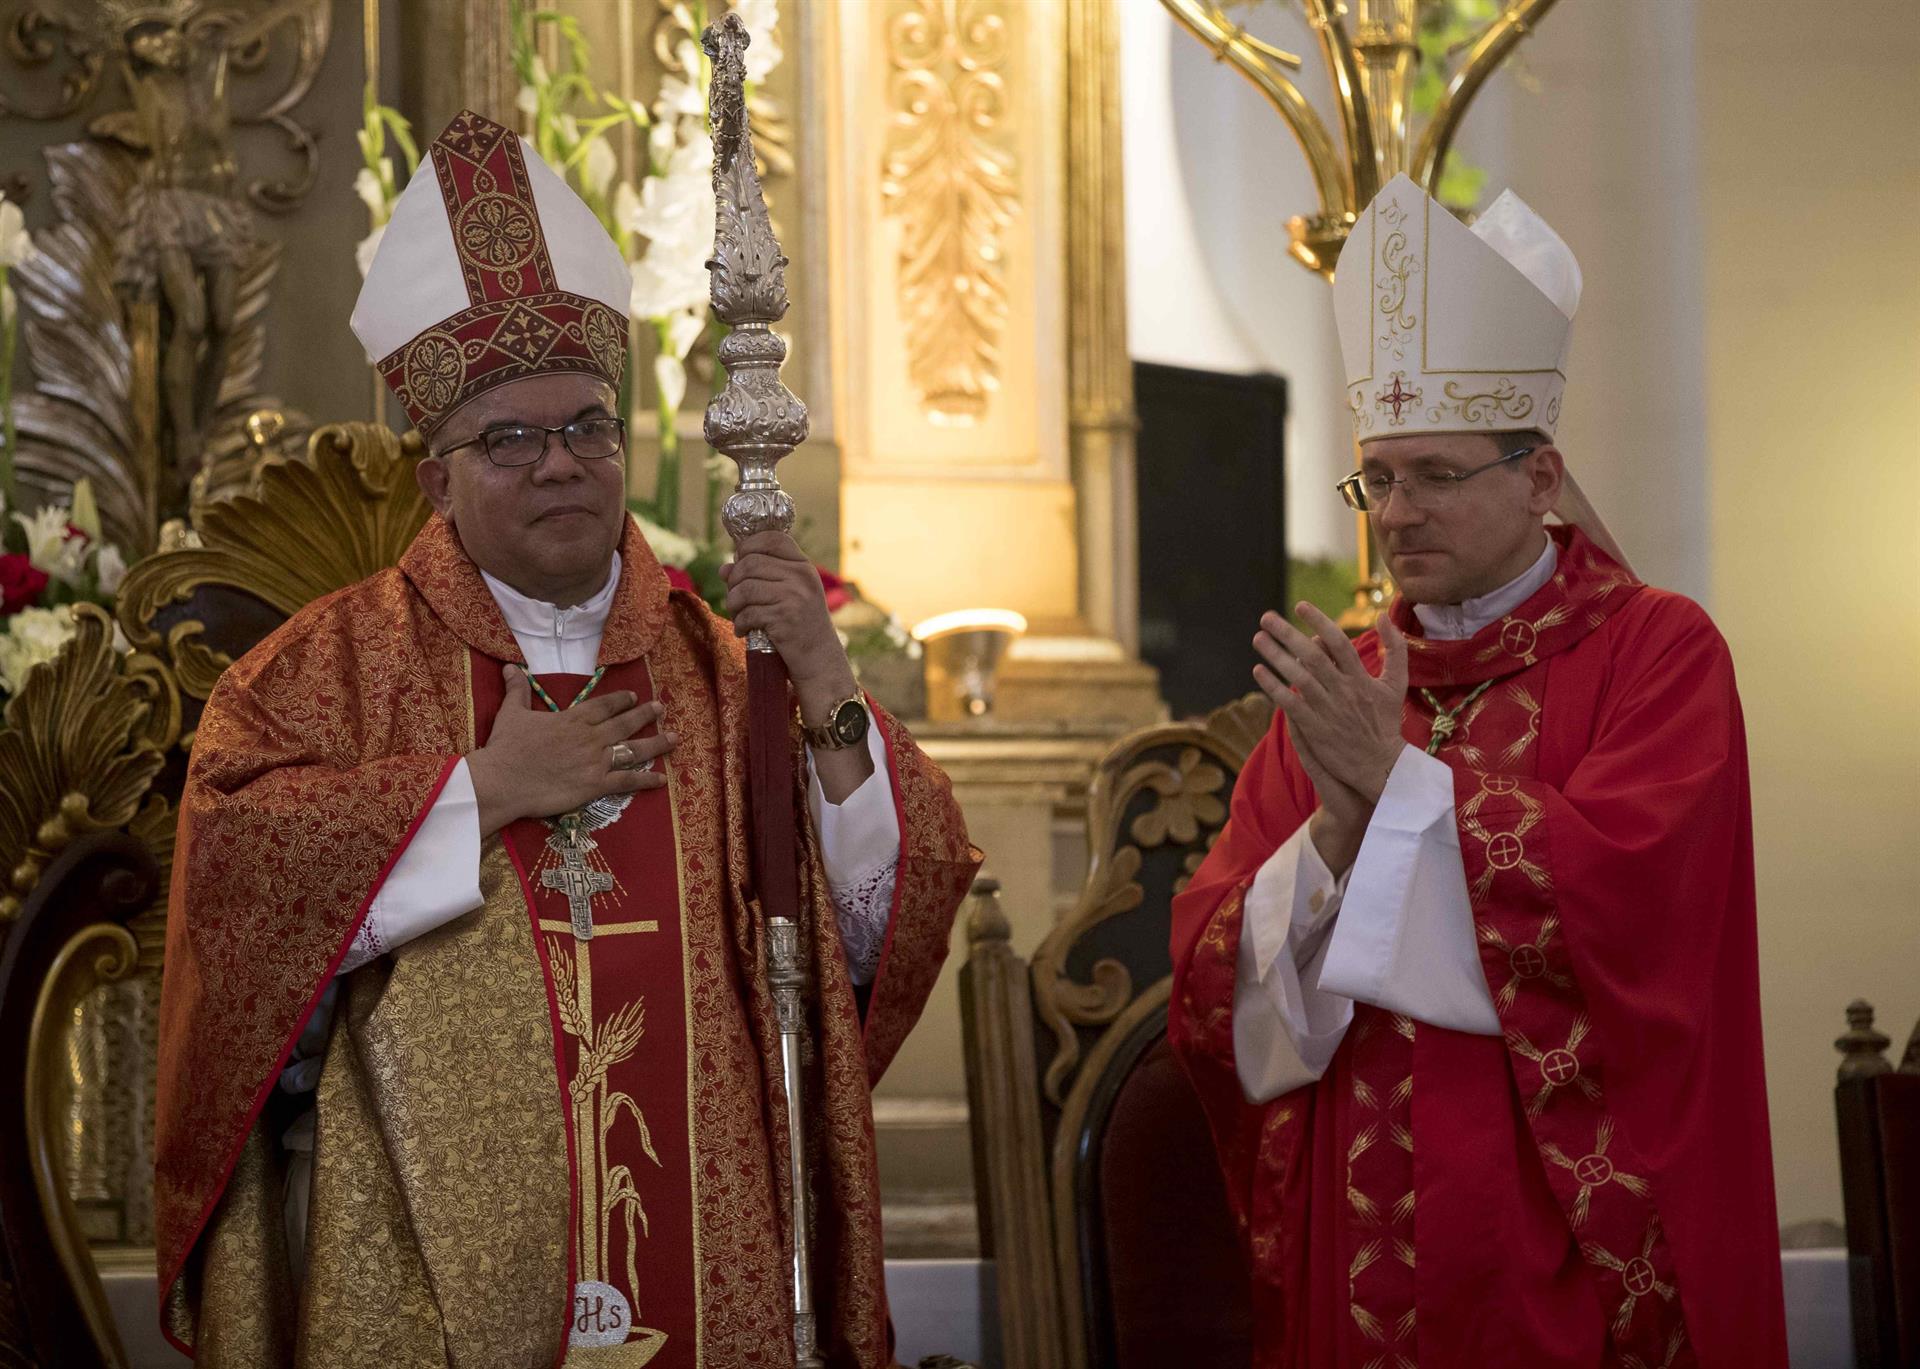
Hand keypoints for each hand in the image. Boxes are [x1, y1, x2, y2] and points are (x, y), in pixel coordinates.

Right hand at [468, 664, 676, 834]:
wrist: (502, 781)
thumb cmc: (505, 747)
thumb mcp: (511, 713)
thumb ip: (518, 690)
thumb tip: (511, 667)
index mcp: (572, 719)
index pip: (604, 706)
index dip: (621, 701)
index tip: (634, 697)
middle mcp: (590, 737)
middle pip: (625, 724)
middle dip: (646, 715)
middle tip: (662, 708)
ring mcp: (595, 761)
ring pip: (633, 750)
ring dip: (656, 744)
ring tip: (675, 738)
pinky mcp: (595, 785)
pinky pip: (627, 781)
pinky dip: (646, 780)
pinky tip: (662, 779)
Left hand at [719, 531, 856, 719]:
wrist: (820, 663)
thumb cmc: (800, 629)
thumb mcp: (787, 596)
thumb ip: (759, 578)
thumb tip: (724, 568)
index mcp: (803, 567)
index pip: (772, 538)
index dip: (748, 546)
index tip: (739, 562)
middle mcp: (802, 577)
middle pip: (751, 562)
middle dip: (734, 581)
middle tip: (735, 600)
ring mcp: (795, 596)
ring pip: (745, 587)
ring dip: (733, 603)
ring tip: (738, 616)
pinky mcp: (785, 618)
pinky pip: (748, 612)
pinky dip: (740, 624)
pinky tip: (744, 631)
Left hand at [1251, 604, 1408, 805]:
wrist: (1381, 765)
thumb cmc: (1386, 721)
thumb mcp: (1397, 683)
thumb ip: (1395, 648)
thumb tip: (1382, 615)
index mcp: (1362, 678)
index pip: (1339, 642)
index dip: (1320, 621)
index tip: (1301, 606)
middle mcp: (1345, 691)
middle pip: (1313, 656)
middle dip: (1288, 634)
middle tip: (1266, 617)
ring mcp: (1329, 710)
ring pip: (1298, 677)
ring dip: (1276, 656)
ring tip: (1258, 638)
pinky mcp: (1315, 729)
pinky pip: (1290, 703)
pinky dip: (1273, 686)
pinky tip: (1258, 671)